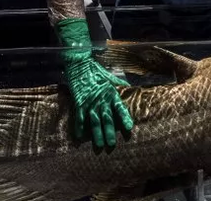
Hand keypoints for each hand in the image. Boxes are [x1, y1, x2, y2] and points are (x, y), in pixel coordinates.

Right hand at [57, 18, 133, 149]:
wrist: (80, 65)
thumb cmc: (97, 72)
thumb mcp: (111, 78)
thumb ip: (120, 86)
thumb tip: (131, 89)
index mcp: (111, 93)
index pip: (120, 108)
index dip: (124, 118)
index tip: (129, 128)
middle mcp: (101, 100)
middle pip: (107, 119)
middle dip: (109, 132)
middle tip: (112, 144)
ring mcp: (90, 102)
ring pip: (94, 122)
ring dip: (96, 134)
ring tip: (99, 145)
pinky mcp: (79, 103)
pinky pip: (79, 118)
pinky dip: (79, 127)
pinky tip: (80, 137)